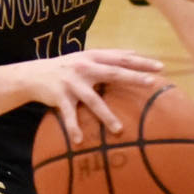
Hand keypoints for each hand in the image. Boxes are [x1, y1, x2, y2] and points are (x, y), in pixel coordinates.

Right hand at [25, 49, 164, 137]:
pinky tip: (80, 141)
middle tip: (151, 84)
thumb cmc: (67, 67)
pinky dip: (74, 128)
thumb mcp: (86, 58)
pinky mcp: (59, 97)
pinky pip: (69, 115)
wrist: (34, 74)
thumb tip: (134, 52)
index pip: (121, 58)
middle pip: (112, 73)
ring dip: (106, 116)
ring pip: (93, 100)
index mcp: (93, 57)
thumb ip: (108, 56)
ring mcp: (72, 82)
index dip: (140, 62)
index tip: (160, 67)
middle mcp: (84, 68)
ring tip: (119, 130)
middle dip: (132, 77)